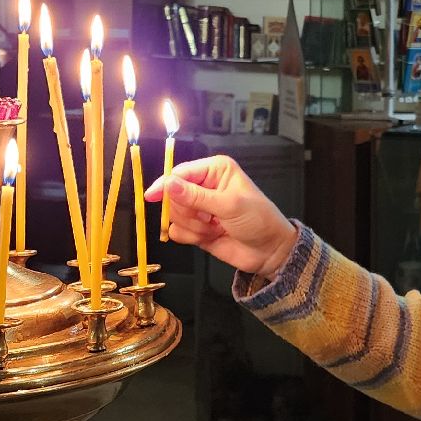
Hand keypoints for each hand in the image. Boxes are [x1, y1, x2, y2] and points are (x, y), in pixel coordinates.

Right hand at [143, 155, 299, 278]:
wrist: (269, 251)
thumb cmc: (259, 220)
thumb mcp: (229, 205)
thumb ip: (196, 196)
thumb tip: (168, 184)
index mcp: (215, 170)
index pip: (180, 173)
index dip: (166, 185)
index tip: (152, 197)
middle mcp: (204, 186)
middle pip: (173, 196)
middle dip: (189, 212)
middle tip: (210, 218)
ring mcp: (198, 208)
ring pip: (174, 215)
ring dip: (194, 226)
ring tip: (216, 227)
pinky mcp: (195, 228)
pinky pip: (177, 231)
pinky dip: (192, 237)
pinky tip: (212, 236)